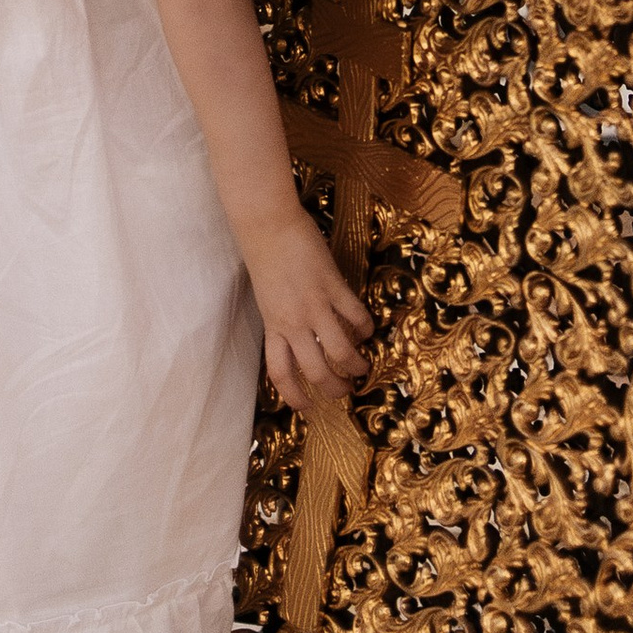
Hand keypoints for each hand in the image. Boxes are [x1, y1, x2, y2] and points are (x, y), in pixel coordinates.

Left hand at [243, 211, 370, 412]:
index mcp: (273, 326)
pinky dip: (365, 327)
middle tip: (346, 390)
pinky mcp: (332, 286)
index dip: (295, 396)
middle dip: (334, 388)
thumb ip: (282, 319)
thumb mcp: (267, 297)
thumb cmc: (264, 256)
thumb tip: (299, 337)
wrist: (267, 224)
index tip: (307, 407)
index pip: (281, 373)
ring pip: (339, 350)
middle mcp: (293, 322)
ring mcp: (314, 305)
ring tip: (363, 366)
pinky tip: (368, 328)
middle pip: (316, 371)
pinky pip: (355, 315)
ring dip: (355, 364)